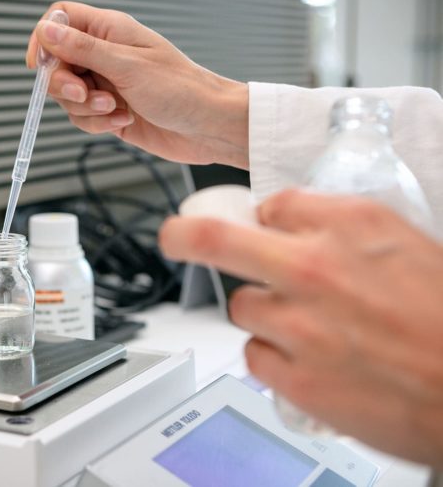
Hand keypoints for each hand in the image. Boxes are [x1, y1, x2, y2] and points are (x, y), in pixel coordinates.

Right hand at [26, 2, 249, 168]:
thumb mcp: (127, 66)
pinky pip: (84, 118)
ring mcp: (106, 84)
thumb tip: (47, 32)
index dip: (45, 38)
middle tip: (83, 94)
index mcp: (110, 31)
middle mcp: (105, 55)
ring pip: (68, 96)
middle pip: (58, 63)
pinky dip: (98, 124)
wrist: (208, 127)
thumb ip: (83, 49)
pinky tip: (123, 121)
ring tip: (115, 109)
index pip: (61, 19)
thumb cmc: (182, 89)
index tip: (40, 64)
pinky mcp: (110, 112)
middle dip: (64, 84)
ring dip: (86, 108)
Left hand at [159, 189, 442, 466]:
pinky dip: (273, 355)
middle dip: (184, 234)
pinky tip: (309, 360)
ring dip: (262, 312)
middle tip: (173, 237)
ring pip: (241, 305)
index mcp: (353, 225)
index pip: (275, 204)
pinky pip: (254, 353)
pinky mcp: (294, 377)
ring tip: (306, 328)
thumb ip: (345, 232)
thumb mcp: (408, 247)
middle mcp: (316, 267)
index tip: (261, 226)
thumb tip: (296, 225)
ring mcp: (299, 324)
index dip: (265, 219)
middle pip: (215, 238)